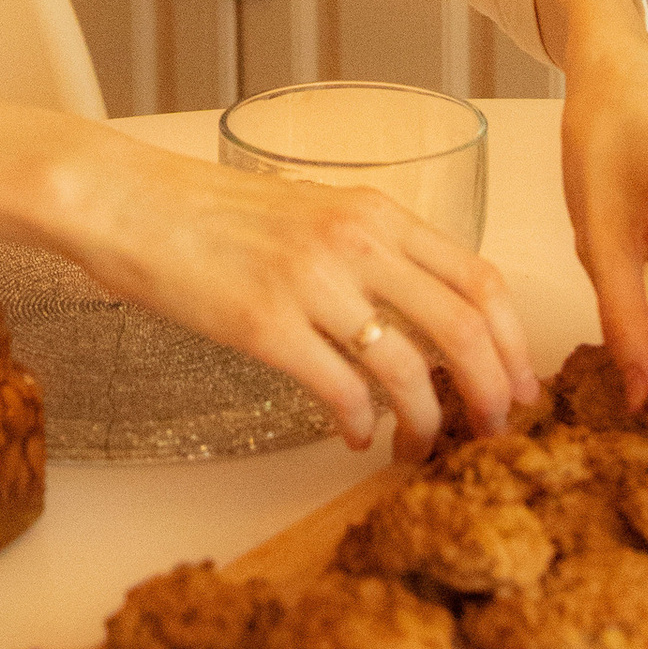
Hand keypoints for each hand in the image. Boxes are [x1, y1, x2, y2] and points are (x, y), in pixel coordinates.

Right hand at [44, 137, 541, 454]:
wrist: (129, 201)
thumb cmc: (213, 212)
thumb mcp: (311, 212)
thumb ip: (369, 254)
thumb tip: (417, 323)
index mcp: (375, 212)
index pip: (480, 278)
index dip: (512, 343)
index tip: (519, 385)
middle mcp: (356, 241)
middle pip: (464, 328)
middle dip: (490, 392)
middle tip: (491, 432)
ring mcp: (312, 283)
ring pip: (409, 371)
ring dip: (424, 423)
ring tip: (416, 447)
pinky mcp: (265, 324)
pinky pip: (341, 392)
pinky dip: (358, 425)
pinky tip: (351, 436)